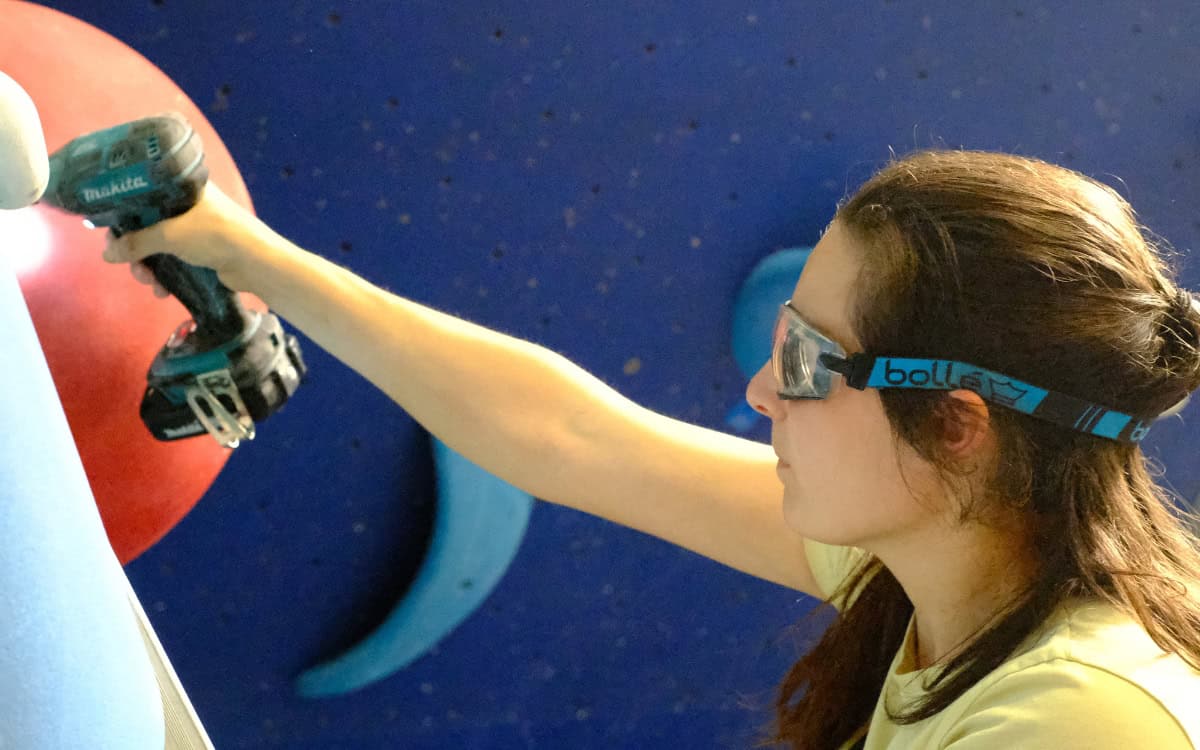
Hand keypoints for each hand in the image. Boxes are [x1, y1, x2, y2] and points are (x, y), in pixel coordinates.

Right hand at [102, 181, 262, 292]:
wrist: (257, 262)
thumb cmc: (215, 236)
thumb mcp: (171, 235)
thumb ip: (138, 242)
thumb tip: (107, 254)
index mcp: (185, 188)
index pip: (146, 195)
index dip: (126, 214)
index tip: (113, 234)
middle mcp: (191, 206)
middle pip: (150, 225)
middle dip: (137, 249)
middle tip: (130, 265)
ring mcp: (199, 231)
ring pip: (162, 247)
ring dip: (150, 266)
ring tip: (147, 282)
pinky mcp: (206, 253)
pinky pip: (177, 262)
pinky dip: (167, 275)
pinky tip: (163, 291)